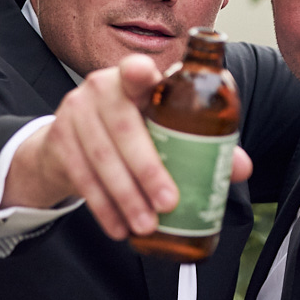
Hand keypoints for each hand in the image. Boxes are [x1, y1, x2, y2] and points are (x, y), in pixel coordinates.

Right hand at [3, 56, 252, 239]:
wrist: (72, 141)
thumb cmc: (132, 131)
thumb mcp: (163, 129)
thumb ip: (203, 144)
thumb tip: (241, 168)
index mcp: (133, 79)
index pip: (136, 70)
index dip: (139, 73)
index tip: (144, 75)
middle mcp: (101, 88)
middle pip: (123, 127)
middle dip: (147, 169)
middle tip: (168, 203)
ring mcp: (75, 111)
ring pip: (100, 157)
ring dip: (125, 196)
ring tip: (147, 224)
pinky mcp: (58, 139)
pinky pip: (81, 178)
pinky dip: (103, 207)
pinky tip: (119, 228)